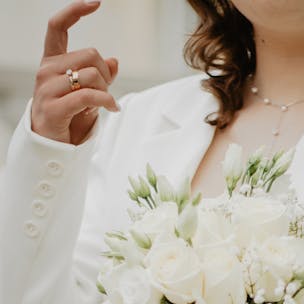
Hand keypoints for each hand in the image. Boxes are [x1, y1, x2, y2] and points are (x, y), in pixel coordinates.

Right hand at [31, 1, 119, 144]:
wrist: (51, 146)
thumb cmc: (68, 117)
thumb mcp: (86, 93)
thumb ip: (99, 76)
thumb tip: (114, 61)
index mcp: (51, 62)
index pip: (57, 26)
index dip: (75, 11)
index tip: (95, 3)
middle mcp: (46, 71)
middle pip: (90, 54)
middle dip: (105, 72)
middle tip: (105, 91)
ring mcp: (47, 89)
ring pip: (92, 75)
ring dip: (106, 90)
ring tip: (105, 103)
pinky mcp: (54, 108)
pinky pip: (89, 96)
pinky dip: (106, 101)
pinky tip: (112, 108)